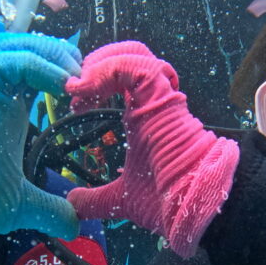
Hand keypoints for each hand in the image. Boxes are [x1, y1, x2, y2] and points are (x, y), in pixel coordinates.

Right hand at [0, 33, 80, 264]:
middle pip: (25, 46)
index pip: (36, 69)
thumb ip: (48, 210)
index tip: (89, 93)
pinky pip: (3, 64)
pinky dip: (35, 65)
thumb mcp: (21, 206)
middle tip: (86, 78)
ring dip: (48, 52)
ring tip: (74, 77)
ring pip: (11, 45)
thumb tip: (74, 225)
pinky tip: (60, 84)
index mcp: (9, 111)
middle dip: (59, 52)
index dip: (63, 69)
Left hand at [64, 41, 238, 256]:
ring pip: (134, 54)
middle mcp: (154, 102)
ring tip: (79, 87)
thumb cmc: (167, 203)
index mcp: (145, 116)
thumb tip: (73, 204)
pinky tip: (85, 89)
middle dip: (97, 62)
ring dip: (100, 64)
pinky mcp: (162, 97)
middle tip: (75, 88)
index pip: (124, 76)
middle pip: (130, 55)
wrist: (192, 210)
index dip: (96, 79)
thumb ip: (95, 199)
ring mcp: (161, 97)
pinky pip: (134, 68)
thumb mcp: (119, 199)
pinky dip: (106, 71)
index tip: (75, 104)